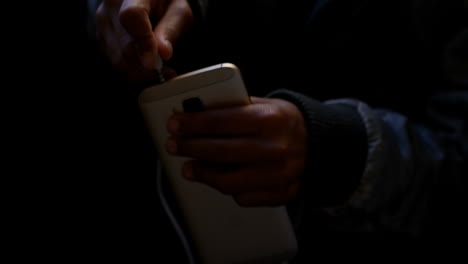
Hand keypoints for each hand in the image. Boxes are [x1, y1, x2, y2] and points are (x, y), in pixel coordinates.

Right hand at [96, 0, 192, 81]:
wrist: (148, 1)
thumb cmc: (165, 3)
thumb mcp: (178, 11)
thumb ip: (171, 29)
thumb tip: (163, 53)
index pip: (132, 17)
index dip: (143, 42)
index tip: (154, 62)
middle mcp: (111, 6)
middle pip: (125, 46)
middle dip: (148, 66)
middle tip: (168, 72)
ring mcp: (103, 23)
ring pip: (119, 60)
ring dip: (142, 73)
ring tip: (162, 70)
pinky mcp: (102, 39)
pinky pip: (116, 64)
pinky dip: (135, 72)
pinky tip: (149, 69)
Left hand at [166, 97, 307, 206]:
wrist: (320, 144)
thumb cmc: (284, 122)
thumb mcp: (264, 104)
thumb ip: (234, 108)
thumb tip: (195, 114)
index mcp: (270, 119)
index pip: (220, 121)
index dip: (193, 124)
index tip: (175, 124)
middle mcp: (275, 148)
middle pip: (219, 152)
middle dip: (190, 148)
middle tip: (175, 145)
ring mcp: (279, 175)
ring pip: (228, 181)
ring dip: (202, 174)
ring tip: (188, 167)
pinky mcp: (280, 194)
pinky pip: (243, 197)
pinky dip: (227, 189)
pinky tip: (219, 179)